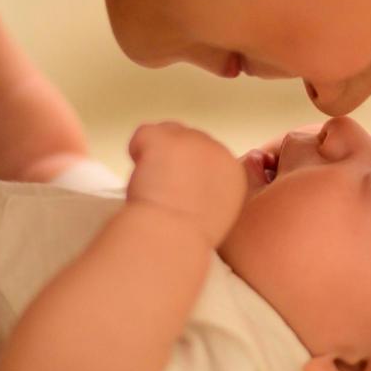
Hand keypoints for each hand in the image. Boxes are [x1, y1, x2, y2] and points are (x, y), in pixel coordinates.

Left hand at [126, 122, 245, 246]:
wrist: (171, 237)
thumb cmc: (187, 237)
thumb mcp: (216, 215)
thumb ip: (211, 192)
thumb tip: (192, 183)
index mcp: (232, 172)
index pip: (208, 154)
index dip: (188, 169)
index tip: (179, 190)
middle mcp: (217, 150)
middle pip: (188, 138)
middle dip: (173, 158)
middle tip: (162, 189)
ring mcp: (191, 140)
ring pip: (167, 132)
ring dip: (156, 153)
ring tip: (152, 184)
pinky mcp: (165, 138)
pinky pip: (144, 134)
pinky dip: (137, 150)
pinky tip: (141, 175)